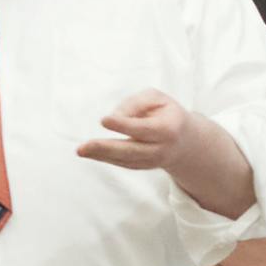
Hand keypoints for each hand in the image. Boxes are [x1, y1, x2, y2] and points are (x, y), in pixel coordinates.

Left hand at [79, 89, 258, 218]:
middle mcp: (160, 149)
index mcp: (168, 129)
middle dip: (106, 148)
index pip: (143, 128)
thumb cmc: (166, 113)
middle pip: (131, 151)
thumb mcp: (157, 98)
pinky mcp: (141, 167)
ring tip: (81, 150)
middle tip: (83, 147)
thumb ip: (135, 103)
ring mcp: (151, 162)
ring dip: (101, 155)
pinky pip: (121, 163)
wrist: (185, 142)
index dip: (123, 125)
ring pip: (124, 160)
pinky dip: (104, 158)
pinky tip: (89, 152)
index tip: (104, 119)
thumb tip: (114, 116)